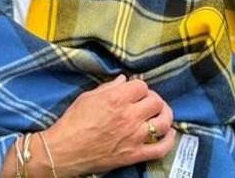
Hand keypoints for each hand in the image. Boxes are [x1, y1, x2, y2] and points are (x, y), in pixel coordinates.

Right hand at [39, 75, 176, 174]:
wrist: (64, 150)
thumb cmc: (72, 122)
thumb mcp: (87, 97)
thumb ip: (108, 88)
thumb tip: (124, 80)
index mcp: (117, 99)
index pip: (142, 86)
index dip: (139, 87)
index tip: (135, 92)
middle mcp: (129, 116)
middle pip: (156, 102)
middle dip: (153, 99)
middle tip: (146, 102)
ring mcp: (134, 136)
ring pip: (163, 122)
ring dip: (165, 116)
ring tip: (161, 114)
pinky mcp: (135, 154)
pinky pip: (160, 149)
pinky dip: (169, 141)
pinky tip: (170, 133)